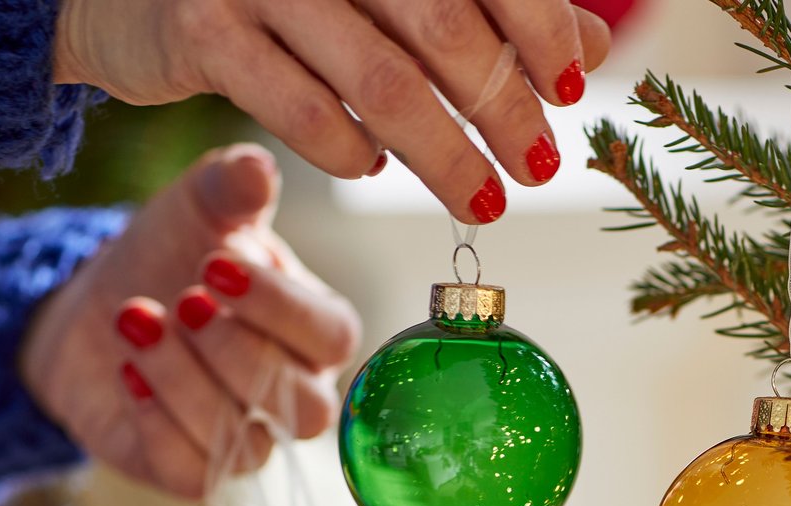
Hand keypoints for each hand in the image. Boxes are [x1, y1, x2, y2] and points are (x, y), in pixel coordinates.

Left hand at [19, 144, 361, 499]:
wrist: (96, 310)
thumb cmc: (169, 258)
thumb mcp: (197, 210)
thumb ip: (231, 189)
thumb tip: (259, 165)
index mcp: (315, 332)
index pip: (332, 337)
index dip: (281, 307)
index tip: (219, 264)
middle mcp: (296, 396)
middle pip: (300, 405)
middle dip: (236, 352)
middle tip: (182, 299)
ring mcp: (250, 440)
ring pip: (246, 440)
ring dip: (185, 379)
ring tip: (134, 319)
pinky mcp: (196, 471)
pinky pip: (194, 469)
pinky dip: (156, 418)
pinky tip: (127, 372)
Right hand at [53, 0, 611, 221]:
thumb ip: (488, 7)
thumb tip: (584, 46)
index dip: (537, 24)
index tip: (566, 89)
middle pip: (441, 25)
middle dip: (502, 107)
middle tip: (536, 167)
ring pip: (381, 80)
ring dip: (444, 155)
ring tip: (481, 201)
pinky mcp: (206, 32)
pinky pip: (303, 112)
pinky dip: (351, 152)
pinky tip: (373, 167)